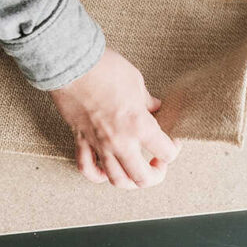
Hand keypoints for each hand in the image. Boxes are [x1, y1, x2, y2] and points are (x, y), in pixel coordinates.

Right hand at [50, 48, 178, 188]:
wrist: (72, 64)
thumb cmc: (105, 69)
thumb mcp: (136, 83)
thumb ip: (147, 102)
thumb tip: (154, 108)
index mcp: (139, 126)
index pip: (166, 151)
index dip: (173, 148)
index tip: (172, 140)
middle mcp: (120, 142)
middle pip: (142, 177)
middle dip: (155, 175)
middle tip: (158, 164)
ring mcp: (99, 145)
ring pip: (116, 180)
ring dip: (130, 181)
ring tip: (135, 173)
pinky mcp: (82, 141)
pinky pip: (88, 168)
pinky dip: (98, 175)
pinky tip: (105, 172)